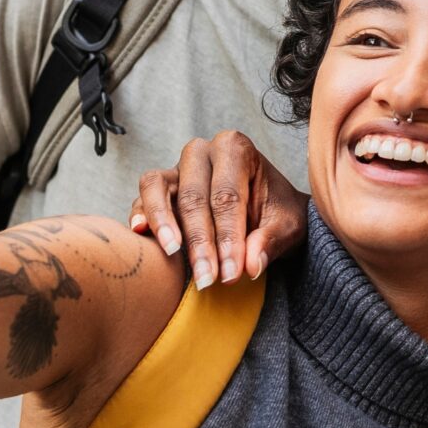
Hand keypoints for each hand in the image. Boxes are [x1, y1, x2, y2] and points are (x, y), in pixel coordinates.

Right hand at [131, 130, 303, 288]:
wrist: (267, 211)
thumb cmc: (277, 213)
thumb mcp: (288, 227)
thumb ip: (270, 241)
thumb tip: (250, 265)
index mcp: (237, 149)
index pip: (228, 196)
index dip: (229, 237)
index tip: (231, 273)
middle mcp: (202, 151)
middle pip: (194, 196)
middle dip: (200, 241)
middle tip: (207, 278)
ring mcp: (177, 168)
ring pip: (158, 187)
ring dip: (163, 222)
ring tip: (172, 252)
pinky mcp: (159, 188)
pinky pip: (142, 196)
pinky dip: (140, 214)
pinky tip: (141, 233)